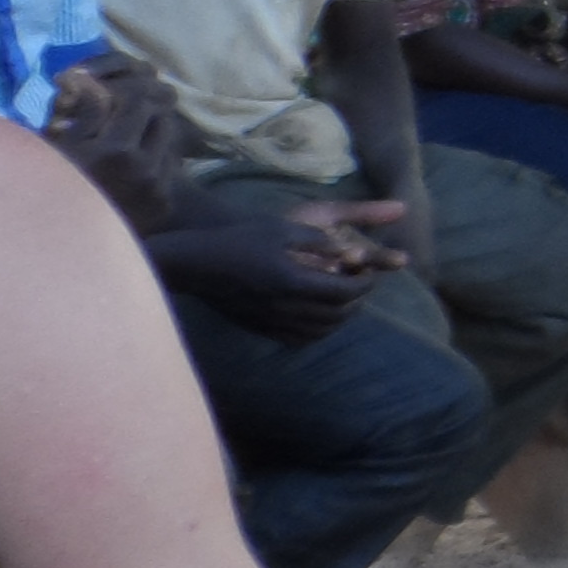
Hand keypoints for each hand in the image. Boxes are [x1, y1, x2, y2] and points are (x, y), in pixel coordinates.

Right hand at [43, 60, 190, 234]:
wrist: (55, 241)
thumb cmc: (47, 184)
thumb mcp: (58, 143)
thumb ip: (83, 109)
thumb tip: (90, 76)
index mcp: (117, 150)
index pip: (141, 102)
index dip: (127, 95)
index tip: (113, 99)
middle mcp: (145, 171)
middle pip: (162, 120)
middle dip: (144, 113)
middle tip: (123, 117)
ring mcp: (157, 191)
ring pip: (169, 144)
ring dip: (152, 137)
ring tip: (127, 142)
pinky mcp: (162, 207)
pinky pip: (169, 170)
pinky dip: (155, 162)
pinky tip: (132, 167)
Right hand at [148, 200, 406, 344]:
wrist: (197, 263)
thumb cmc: (240, 238)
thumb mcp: (282, 228)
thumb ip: (319, 241)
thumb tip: (348, 250)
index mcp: (294, 281)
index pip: (344, 292)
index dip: (364, 284)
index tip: (371, 274)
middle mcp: (285, 308)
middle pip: (336, 315)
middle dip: (357, 302)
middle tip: (362, 286)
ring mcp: (271, 321)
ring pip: (319, 331)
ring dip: (340, 319)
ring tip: (345, 301)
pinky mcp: (259, 327)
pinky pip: (298, 339)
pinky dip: (318, 331)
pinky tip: (320, 318)